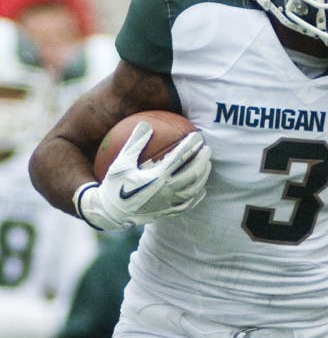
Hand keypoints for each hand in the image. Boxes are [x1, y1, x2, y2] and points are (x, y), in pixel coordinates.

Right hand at [75, 121, 211, 230]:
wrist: (109, 213)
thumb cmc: (114, 185)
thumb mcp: (121, 162)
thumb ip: (135, 143)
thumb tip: (145, 123)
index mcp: (155, 177)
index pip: (179, 157)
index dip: (191, 145)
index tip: (197, 135)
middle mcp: (166, 191)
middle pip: (193, 174)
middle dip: (202, 160)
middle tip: (207, 149)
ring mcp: (169, 204)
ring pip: (194, 189)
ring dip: (203, 176)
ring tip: (207, 165)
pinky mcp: (168, 213)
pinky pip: (188, 204)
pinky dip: (197, 195)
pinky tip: (201, 188)